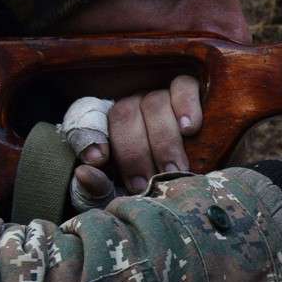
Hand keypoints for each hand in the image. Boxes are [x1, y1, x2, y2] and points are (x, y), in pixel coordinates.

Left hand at [71, 76, 202, 201]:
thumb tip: (83, 173)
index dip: (90, 136)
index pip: (88, 120)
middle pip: (124, 114)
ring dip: (164, 141)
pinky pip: (183, 86)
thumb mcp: (126, 194)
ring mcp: (160, 95)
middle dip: (134, 152)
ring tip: (174, 170)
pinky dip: (186, 106)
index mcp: (109, 129)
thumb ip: (101, 188)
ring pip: (154, 104)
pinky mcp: (189, 89)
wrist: (198, 183)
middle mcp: (132, 106)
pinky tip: (189, 129)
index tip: (98, 160)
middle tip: (147, 182)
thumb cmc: (157, 187)